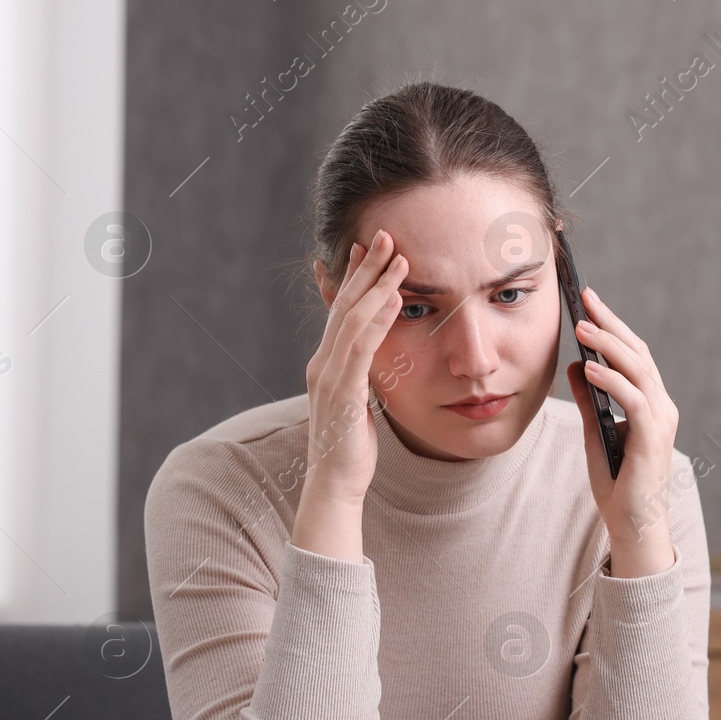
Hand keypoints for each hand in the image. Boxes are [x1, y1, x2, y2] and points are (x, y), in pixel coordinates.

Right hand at [303, 228, 408, 506]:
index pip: (340, 311)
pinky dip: (379, 319)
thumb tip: (373, 362)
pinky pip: (362, 347)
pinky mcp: (344, 391)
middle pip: (344, 305)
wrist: (334, 484)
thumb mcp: (356, 404)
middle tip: (385, 235)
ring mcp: (329, 376)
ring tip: (399, 257)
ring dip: (377, 285)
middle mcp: (322, 364)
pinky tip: (396, 299)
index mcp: (325, 364)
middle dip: (365, 268)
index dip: (354, 277)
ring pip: (353, 319)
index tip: (368, 248)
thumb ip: (360, 378)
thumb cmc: (349, 449)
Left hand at [563, 286, 678, 577]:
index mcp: (650, 402)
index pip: (633, 355)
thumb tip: (575, 365)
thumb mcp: (595, 431)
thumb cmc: (616, 481)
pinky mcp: (653, 438)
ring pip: (638, 370)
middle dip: (611, 324)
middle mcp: (661, 406)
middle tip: (585, 300)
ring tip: (582, 328)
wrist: (632, 523)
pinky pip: (634, 400)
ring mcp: (661, 420)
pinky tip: (590, 369)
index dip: (612, 326)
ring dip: (608, 347)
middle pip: (638, 353)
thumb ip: (589, 399)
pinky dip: (612, 382)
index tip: (589, 302)